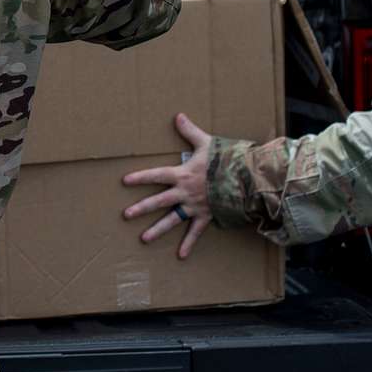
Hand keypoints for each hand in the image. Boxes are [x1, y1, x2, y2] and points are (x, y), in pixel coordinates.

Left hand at [121, 113, 213, 258]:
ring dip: (158, 229)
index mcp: (182, 174)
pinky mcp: (206, 216)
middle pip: (159, 201)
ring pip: (172, 219)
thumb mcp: (207, 143)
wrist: (247, 179)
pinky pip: (195, 232)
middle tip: (126, 215)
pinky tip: (180, 256)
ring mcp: (195, 206)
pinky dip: (189, 244)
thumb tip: (178, 115)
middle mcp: (185, 192)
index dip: (140, 177)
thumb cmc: (227, 159)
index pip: (156, 175)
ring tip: (143, 239)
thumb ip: (190, 131)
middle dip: (142, 208)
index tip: (124, 181)